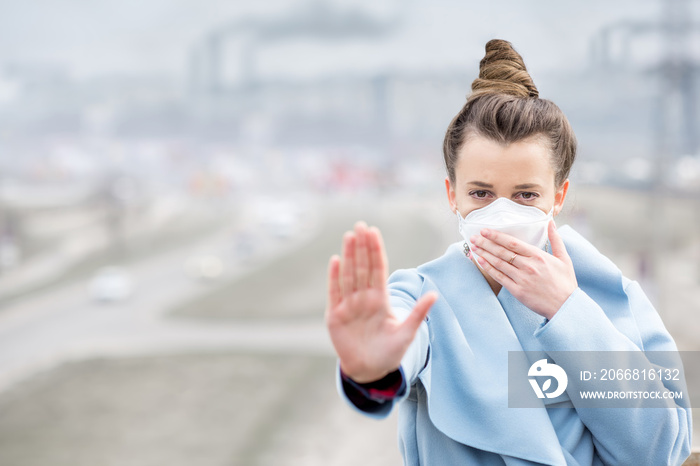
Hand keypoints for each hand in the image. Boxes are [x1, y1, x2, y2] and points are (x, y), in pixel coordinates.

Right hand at [324, 221, 437, 382]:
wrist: (370, 371)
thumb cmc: (389, 352)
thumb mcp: (407, 333)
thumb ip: (418, 313)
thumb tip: (435, 294)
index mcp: (381, 299)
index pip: (378, 269)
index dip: (376, 251)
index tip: (374, 232)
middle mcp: (364, 298)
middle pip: (363, 267)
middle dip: (362, 247)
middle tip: (361, 225)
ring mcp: (349, 305)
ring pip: (349, 275)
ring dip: (349, 256)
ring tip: (349, 236)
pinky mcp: (335, 316)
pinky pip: (334, 292)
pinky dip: (334, 277)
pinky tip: (335, 260)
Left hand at [469, 220, 576, 319]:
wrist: (566, 307)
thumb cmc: (565, 283)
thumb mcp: (564, 259)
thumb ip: (555, 239)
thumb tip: (550, 222)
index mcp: (538, 256)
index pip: (513, 243)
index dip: (497, 236)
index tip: (485, 230)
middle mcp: (528, 266)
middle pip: (502, 252)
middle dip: (486, 243)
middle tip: (474, 237)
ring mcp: (521, 279)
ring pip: (499, 263)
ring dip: (484, 254)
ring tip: (474, 246)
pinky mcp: (517, 291)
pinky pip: (499, 277)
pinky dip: (489, 268)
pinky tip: (480, 261)